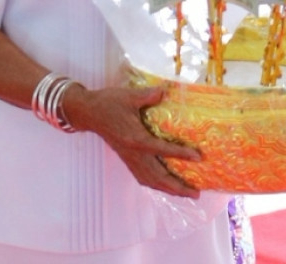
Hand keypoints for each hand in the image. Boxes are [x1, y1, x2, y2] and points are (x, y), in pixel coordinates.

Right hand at [60, 79, 202, 196]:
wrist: (88, 113)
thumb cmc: (107, 103)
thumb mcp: (128, 96)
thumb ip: (148, 95)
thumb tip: (165, 90)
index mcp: (135, 138)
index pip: (161, 149)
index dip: (180, 153)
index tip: (198, 157)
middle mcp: (133, 153)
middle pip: (158, 176)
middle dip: (178, 187)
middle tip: (196, 193)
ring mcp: (129, 159)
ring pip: (151, 181)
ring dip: (169, 190)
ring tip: (186, 194)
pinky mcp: (126, 159)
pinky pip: (142, 178)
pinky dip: (156, 185)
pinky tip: (164, 186)